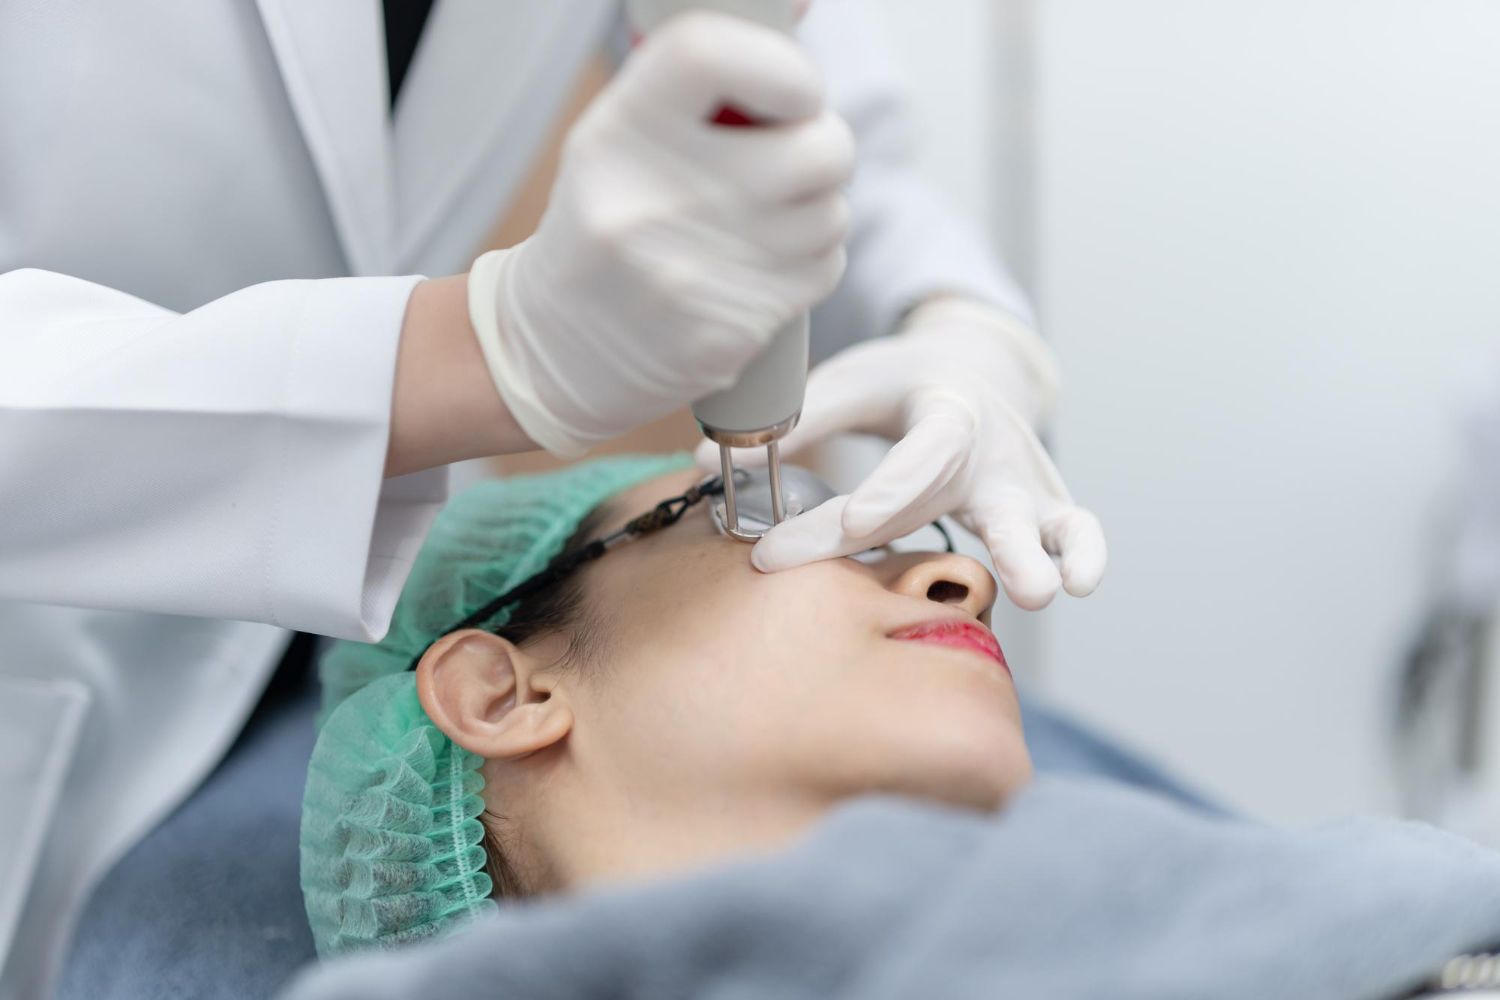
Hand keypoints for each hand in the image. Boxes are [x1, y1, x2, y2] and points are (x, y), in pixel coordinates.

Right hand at [467, 12, 852, 458]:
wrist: (558, 347)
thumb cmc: (607, 224)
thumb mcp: (617, 140)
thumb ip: (695, 90)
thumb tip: (794, 24)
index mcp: (621, 134)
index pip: (716, 56)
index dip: (784, 70)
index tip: (794, 92)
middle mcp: (656, 199)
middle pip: (819, 147)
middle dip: (822, 146)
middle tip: (790, 158)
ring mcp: (696, 271)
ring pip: (831, 213)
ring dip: (815, 211)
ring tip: (763, 221)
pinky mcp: (729, 329)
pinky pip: (822, 269)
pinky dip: (808, 265)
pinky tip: (761, 267)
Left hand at [698, 298, 1106, 609]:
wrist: (972, 369)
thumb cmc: (897, 385)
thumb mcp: (846, 385)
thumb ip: (790, 426)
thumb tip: (704, 466)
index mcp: (938, 406)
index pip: (914, 454)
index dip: (888, 491)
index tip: (852, 527)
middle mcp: (990, 444)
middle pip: (987, 492)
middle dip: (987, 534)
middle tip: (996, 574)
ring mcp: (1024, 477)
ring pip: (1047, 514)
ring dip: (1045, 551)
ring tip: (1048, 591)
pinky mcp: (1046, 503)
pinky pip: (1075, 525)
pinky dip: (1084, 551)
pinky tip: (1078, 584)